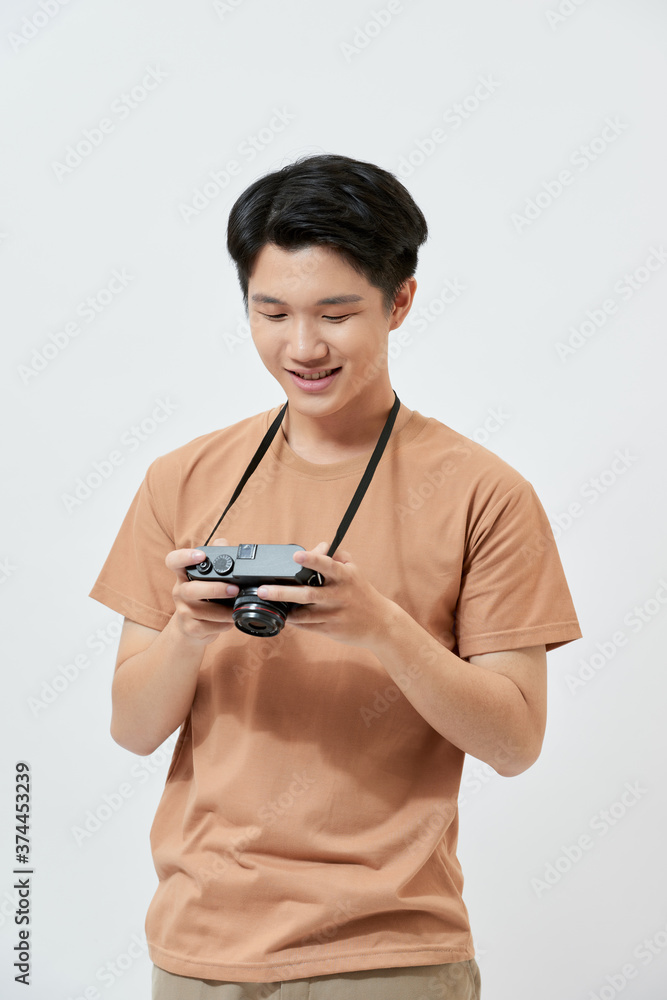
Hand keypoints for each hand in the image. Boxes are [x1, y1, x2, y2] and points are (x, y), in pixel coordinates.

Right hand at [165, 537, 239, 642]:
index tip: (200, 555)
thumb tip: (222, 542)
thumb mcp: (207, 577)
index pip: (173, 561)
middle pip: (191, 590)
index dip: (184, 556)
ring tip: (238, 608)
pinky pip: (209, 627)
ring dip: (224, 611)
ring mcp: (183, 611)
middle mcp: (180, 592)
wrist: (191, 628)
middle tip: (233, 589)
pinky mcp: (190, 628)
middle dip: (214, 589)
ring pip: (203, 611)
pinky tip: (230, 620)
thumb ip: (216, 557)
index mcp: (184, 575)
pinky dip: (223, 624)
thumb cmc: (203, 597)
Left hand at [256, 542, 398, 648]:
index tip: (297, 555)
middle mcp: (339, 595)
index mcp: (345, 577)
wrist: (381, 624)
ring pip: (304, 614)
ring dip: (286, 610)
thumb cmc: (362, 594)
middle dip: (283, 592)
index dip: (312, 560)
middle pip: (308, 594)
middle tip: (263, 589)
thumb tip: (322, 546)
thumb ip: (338, 557)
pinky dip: (294, 621)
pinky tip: (285, 616)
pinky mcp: (331, 630)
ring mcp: (334, 614)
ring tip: (269, 603)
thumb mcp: (354, 572)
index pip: (327, 566)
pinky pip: (307, 626)